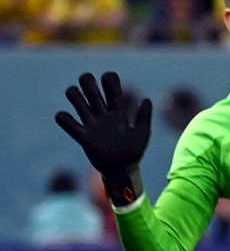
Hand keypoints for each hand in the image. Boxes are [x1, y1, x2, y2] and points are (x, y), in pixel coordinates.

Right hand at [55, 71, 151, 206]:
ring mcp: (92, 124)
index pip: (111, 87)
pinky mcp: (83, 137)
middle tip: (91, 88)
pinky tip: (69, 120)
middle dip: (87, 81)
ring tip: (80, 102)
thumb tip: (146, 100)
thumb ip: (143, 117)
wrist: (123, 170)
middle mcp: (103, 115)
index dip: (109, 79)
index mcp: (118, 111)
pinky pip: (66, 122)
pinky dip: (63, 118)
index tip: (109, 82)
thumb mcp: (143, 133)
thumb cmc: (134, 150)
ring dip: (74, 94)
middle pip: (89, 88)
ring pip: (76, 99)